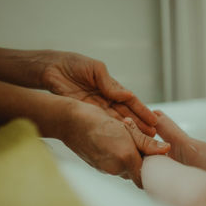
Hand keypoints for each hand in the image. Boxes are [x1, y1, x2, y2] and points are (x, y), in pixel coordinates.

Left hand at [40, 51, 156, 135]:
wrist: (52, 70)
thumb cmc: (75, 64)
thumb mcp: (95, 69)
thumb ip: (109, 84)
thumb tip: (126, 95)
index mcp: (112, 88)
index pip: (131, 101)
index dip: (142, 111)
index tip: (154, 120)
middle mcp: (107, 100)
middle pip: (126, 114)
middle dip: (140, 125)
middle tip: (152, 136)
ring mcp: (96, 109)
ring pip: (115, 122)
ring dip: (128, 132)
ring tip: (141, 141)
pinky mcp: (85, 114)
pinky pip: (100, 125)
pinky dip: (110, 132)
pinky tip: (120, 140)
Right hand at [49, 99, 168, 186]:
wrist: (70, 122)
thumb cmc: (96, 122)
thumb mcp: (126, 129)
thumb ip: (146, 143)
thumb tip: (165, 149)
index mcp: (125, 160)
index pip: (146, 175)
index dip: (152, 167)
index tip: (155, 155)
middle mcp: (115, 169)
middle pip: (136, 172)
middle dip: (141, 159)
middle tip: (138, 141)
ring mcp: (105, 170)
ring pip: (125, 168)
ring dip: (129, 156)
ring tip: (125, 138)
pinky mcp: (98, 167)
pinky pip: (114, 165)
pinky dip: (118, 156)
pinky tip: (114, 141)